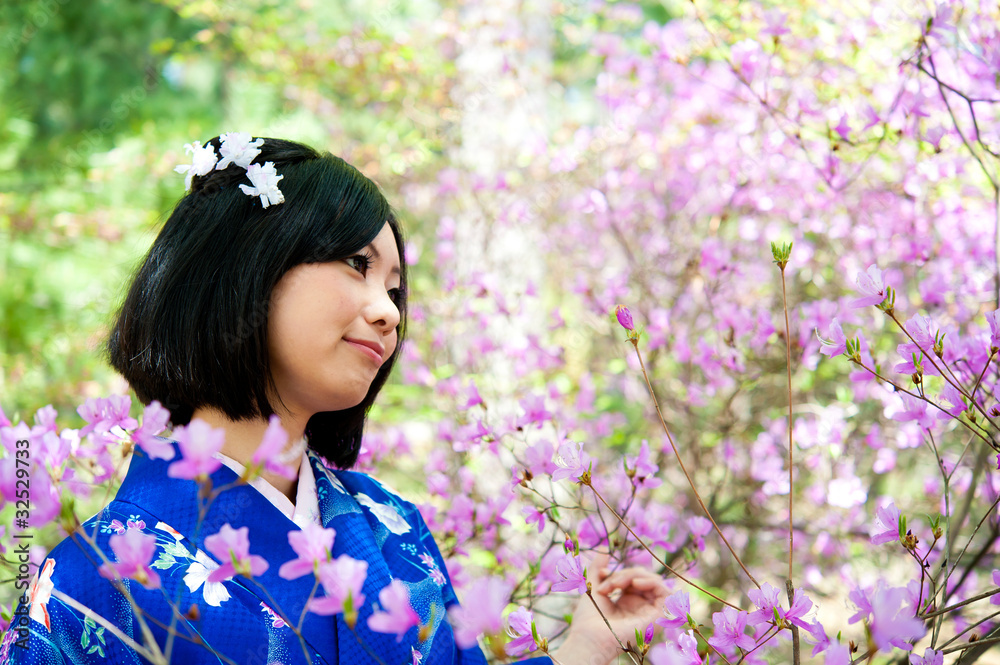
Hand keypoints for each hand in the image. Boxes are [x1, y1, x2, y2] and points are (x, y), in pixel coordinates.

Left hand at [550, 553, 668, 664]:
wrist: (591, 637)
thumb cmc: (590, 618)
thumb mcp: (594, 586)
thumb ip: (598, 568)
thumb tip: (604, 548)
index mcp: (628, 601)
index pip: (634, 577)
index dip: (620, 572)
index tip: (601, 575)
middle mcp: (641, 606)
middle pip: (644, 577)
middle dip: (625, 573)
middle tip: (609, 583)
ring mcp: (649, 611)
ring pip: (654, 581)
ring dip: (634, 575)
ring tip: (617, 584)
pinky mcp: (658, 616)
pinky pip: (665, 592)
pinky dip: (652, 582)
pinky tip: (635, 583)